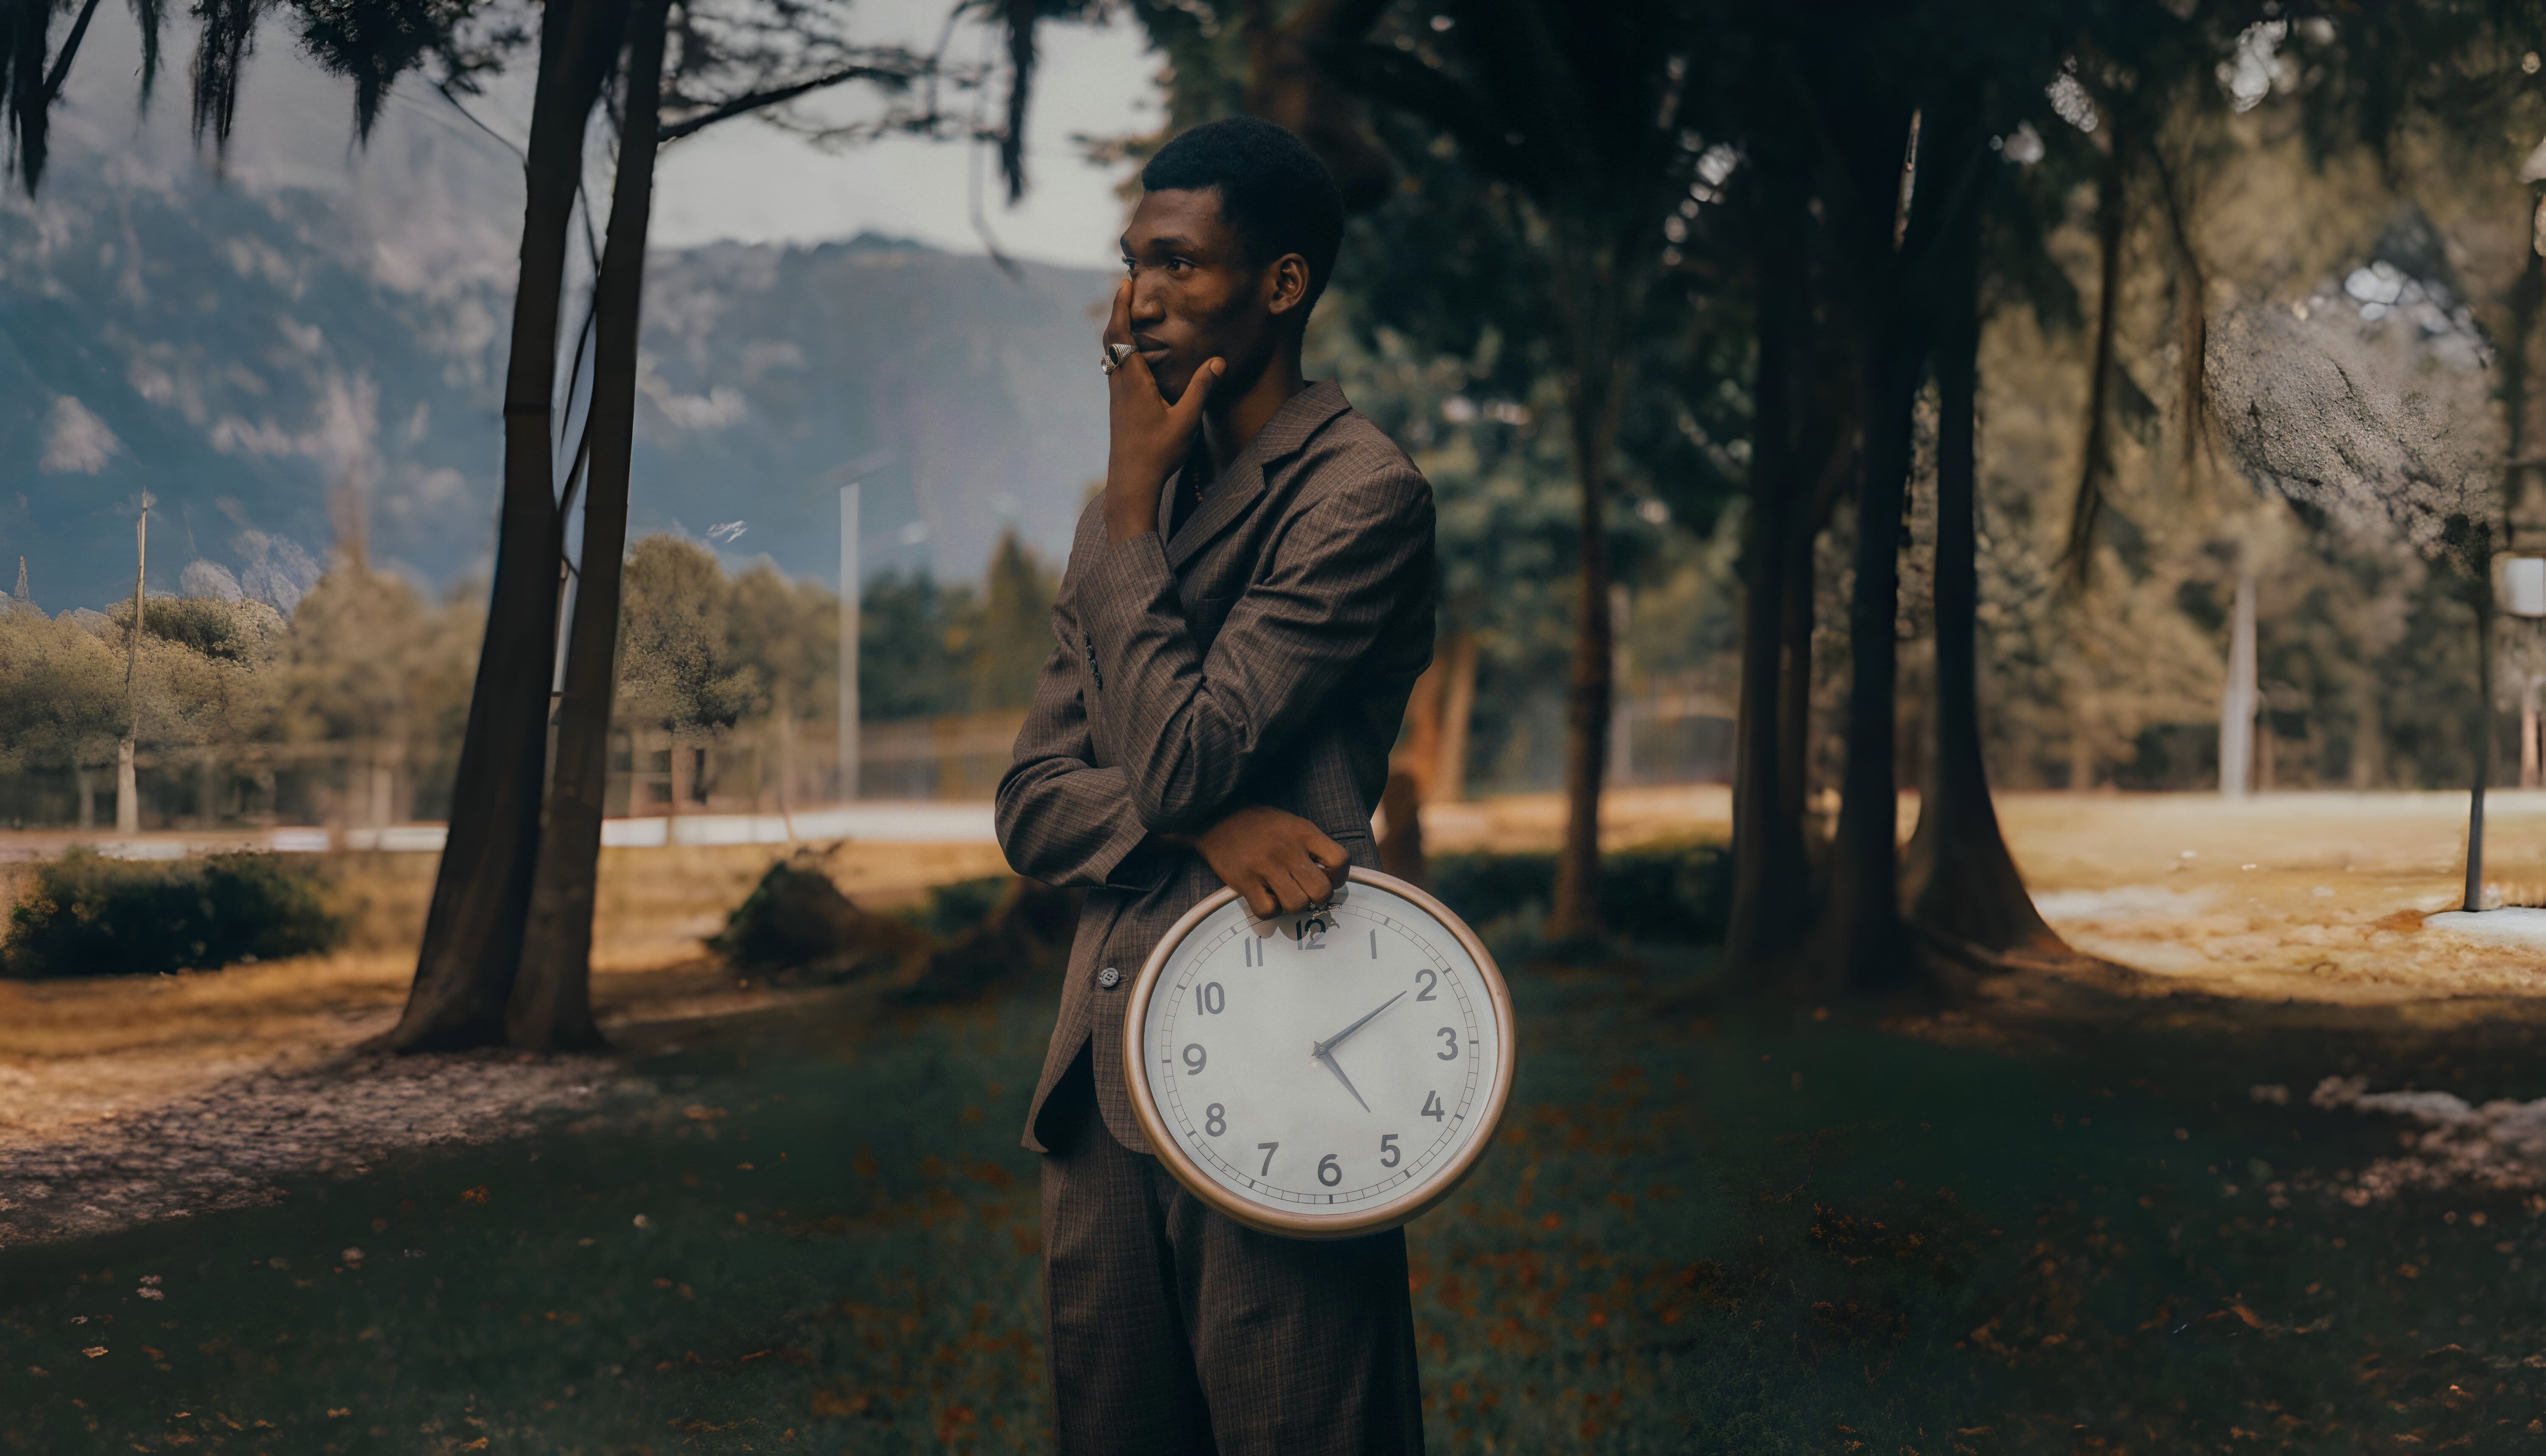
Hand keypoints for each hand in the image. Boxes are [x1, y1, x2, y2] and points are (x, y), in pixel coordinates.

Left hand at [1102, 278, 1223, 542]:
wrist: (1131, 483)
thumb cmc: (1158, 453)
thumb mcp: (1186, 420)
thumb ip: (1201, 389)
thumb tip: (1218, 361)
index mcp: (1133, 381)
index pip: (1121, 334)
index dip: (1122, 306)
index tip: (1126, 283)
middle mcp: (1119, 384)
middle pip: (1110, 338)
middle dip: (1119, 311)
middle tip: (1128, 289)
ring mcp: (1117, 395)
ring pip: (1111, 353)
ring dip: (1118, 330)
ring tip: (1131, 313)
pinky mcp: (1119, 406)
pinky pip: (1116, 367)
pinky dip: (1121, 349)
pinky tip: (1134, 352)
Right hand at [1178, 805, 1344, 918]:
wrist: (1216, 816)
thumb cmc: (1260, 825)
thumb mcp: (1293, 824)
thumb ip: (1313, 846)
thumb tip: (1331, 877)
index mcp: (1304, 833)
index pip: (1340, 860)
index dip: (1339, 877)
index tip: (1327, 877)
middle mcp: (1288, 850)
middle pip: (1322, 891)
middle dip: (1317, 898)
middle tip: (1306, 892)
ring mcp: (1266, 866)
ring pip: (1297, 905)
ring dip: (1293, 906)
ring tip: (1284, 895)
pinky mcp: (1244, 880)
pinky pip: (1268, 911)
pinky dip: (1269, 911)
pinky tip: (1264, 898)